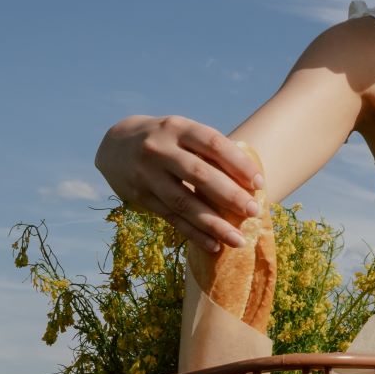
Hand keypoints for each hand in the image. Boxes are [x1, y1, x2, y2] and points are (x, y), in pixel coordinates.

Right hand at [95, 115, 263, 251]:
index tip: (259, 183)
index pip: (213, 144)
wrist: (115, 144)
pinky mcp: (140, 196)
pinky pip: (171, 218)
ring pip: (184, 203)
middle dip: (230, 196)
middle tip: (254, 212)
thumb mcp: (182, 133)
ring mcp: (147, 174)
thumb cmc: (165, 139)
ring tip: (238, 240)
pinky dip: (194, 234)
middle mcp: (159, 149)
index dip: (239, 164)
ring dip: (214, 224)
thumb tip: (248, 181)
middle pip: (200, 175)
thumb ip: (208, 151)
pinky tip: (214, 246)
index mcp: (177, 127)